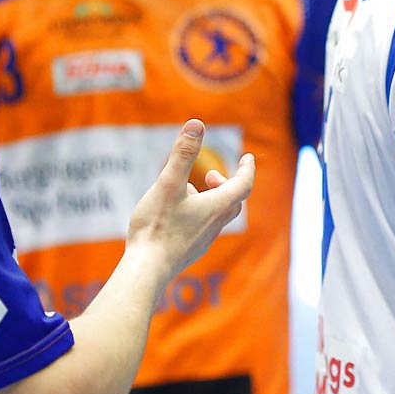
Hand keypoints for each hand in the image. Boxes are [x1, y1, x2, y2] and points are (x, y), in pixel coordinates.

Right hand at [126, 120, 255, 282]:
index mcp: (215, 207)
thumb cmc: (157, 227)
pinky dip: (197, 215)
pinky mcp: (189, 252)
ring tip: (187, 190)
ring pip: (216, 217)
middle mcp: (214, 225)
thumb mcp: (168, 184)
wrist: (146, 270)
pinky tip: (175, 215)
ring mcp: (202, 241)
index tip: (248, 157)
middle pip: (233, 202)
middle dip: (227, 184)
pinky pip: (201, 229)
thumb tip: (197, 123)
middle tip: (209, 175)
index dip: (247, 169)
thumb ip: (183, 154)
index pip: (243, 185)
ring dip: (210, 200)